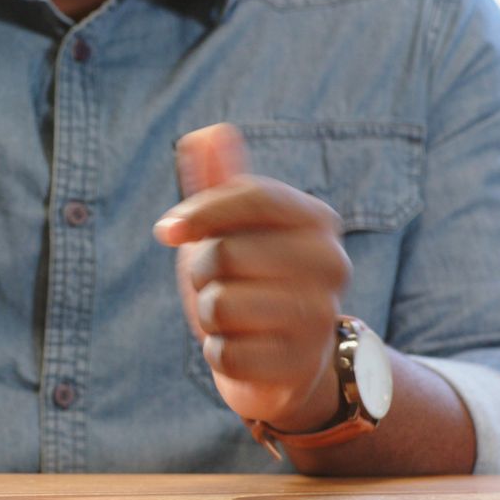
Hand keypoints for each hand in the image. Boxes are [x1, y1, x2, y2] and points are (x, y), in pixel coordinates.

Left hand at [155, 124, 351, 431]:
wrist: (289, 359)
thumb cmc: (252, 278)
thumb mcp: (234, 226)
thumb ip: (219, 180)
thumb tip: (204, 132)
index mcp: (318, 220)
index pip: (251, 195)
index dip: (199, 211)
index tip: (166, 230)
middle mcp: (332, 265)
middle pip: (225, 252)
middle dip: (203, 272)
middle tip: (220, 283)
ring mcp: (320, 319)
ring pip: (219, 306)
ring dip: (208, 315)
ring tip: (233, 317)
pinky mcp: (299, 367)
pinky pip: (223, 353)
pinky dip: (218, 352)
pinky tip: (242, 349)